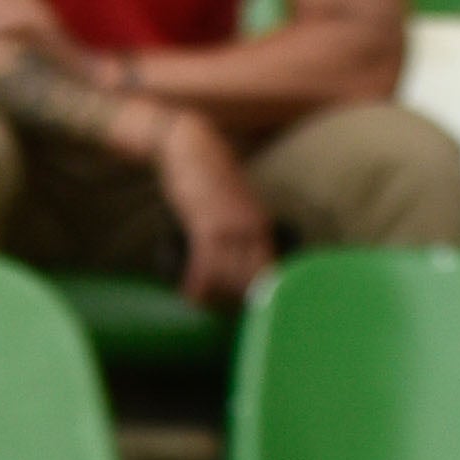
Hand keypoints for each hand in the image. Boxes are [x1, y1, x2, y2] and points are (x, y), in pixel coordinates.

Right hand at [147, 115, 274, 303]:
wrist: (190, 147)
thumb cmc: (207, 177)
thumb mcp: (231, 206)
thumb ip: (237, 232)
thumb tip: (233, 261)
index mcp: (261, 225)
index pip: (269, 271)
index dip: (258, 296)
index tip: (242, 310)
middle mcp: (252, 228)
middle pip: (251, 281)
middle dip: (235, 303)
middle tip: (217, 312)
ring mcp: (231, 228)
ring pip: (229, 278)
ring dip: (214, 298)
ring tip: (201, 303)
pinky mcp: (207, 226)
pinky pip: (205, 267)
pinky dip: (197, 286)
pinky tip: (189, 294)